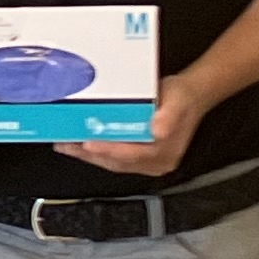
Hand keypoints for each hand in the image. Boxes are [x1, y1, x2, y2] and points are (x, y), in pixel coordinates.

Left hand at [54, 72, 206, 175]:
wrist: (193, 95)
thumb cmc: (183, 97)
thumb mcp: (178, 100)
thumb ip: (169, 116)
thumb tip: (157, 130)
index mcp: (165, 152)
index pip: (131, 154)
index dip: (107, 150)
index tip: (87, 144)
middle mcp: (156, 162)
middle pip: (117, 162)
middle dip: (88, 155)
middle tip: (65, 145)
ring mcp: (148, 162)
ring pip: (113, 162)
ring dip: (88, 155)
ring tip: (66, 145)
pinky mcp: (141, 156)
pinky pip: (115, 158)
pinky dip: (97, 152)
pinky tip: (81, 145)